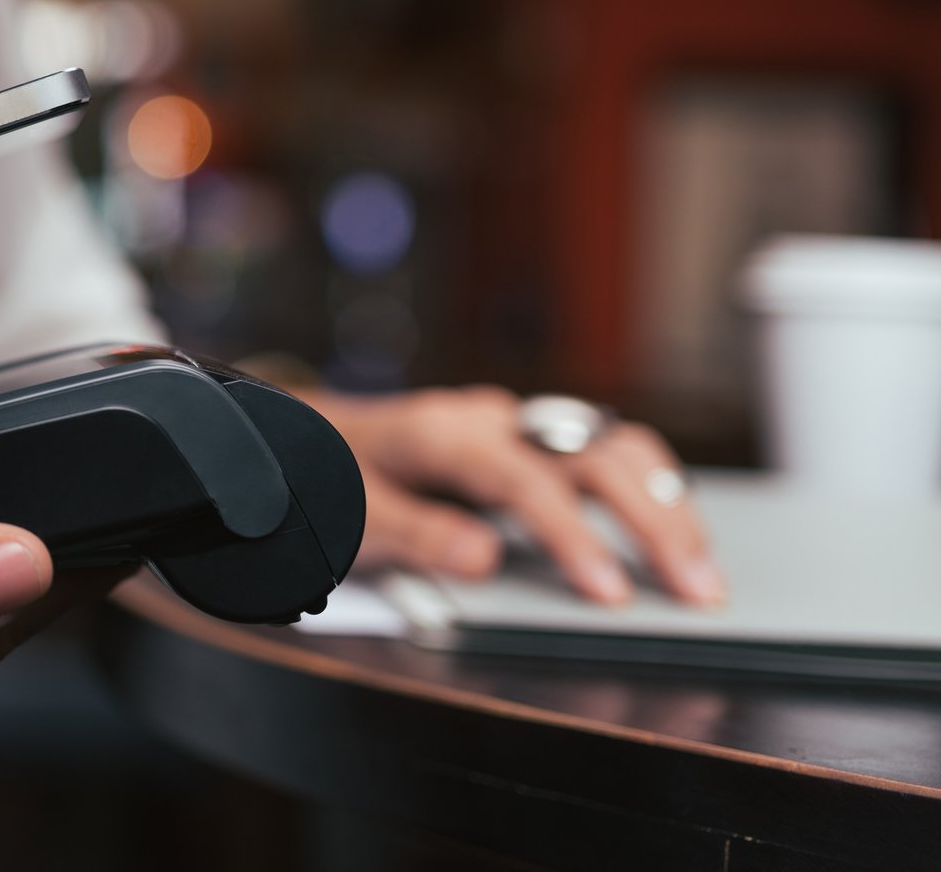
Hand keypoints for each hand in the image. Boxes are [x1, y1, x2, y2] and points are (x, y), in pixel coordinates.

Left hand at [309, 386, 725, 606]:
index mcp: (441, 432)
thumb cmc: (329, 476)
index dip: (570, 535)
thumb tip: (484, 558)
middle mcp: (489, 418)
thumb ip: (413, 533)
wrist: (309, 434)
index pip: (522, 478)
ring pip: (611, 443)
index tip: (610, 593)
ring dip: (664, 499)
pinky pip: (606, 449)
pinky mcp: (532, 438)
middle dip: (651, 519)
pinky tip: (677, 527)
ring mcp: (515, 423)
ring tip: (703, 564)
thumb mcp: (351, 512)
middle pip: (590, 453)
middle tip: (697, 586)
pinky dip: (649, 485)